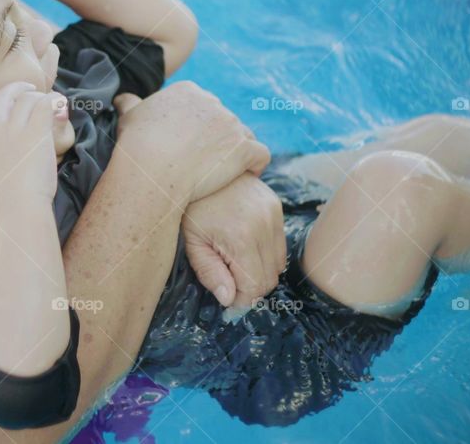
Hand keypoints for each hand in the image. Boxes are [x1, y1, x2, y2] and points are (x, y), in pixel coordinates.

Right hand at [0, 82, 62, 201]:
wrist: (19, 206)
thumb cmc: (12, 195)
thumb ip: (3, 147)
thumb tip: (20, 137)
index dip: (10, 96)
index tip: (21, 97)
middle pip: (10, 94)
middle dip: (24, 90)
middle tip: (38, 94)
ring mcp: (15, 129)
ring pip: (29, 98)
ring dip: (43, 97)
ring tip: (54, 103)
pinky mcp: (35, 132)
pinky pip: (46, 104)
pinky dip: (55, 101)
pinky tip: (60, 107)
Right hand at [114, 82, 269, 203]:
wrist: (153, 169)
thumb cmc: (137, 145)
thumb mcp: (128, 117)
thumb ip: (129, 104)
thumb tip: (123, 99)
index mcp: (188, 92)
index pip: (202, 106)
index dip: (199, 126)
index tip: (192, 144)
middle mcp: (213, 103)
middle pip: (223, 120)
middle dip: (219, 138)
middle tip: (207, 161)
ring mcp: (231, 125)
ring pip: (243, 135)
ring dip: (237, 151)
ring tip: (226, 170)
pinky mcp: (244, 148)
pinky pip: (260, 154)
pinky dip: (256, 164)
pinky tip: (247, 174)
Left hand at [181, 174, 285, 307]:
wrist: (200, 166)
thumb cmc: (190, 207)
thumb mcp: (192, 243)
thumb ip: (210, 273)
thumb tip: (229, 300)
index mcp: (242, 236)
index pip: (254, 286)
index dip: (241, 300)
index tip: (227, 301)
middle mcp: (265, 225)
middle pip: (270, 278)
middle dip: (250, 288)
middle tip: (229, 284)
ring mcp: (274, 213)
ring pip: (279, 263)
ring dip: (260, 272)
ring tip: (234, 264)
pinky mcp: (277, 206)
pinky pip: (279, 244)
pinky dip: (265, 254)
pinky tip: (243, 248)